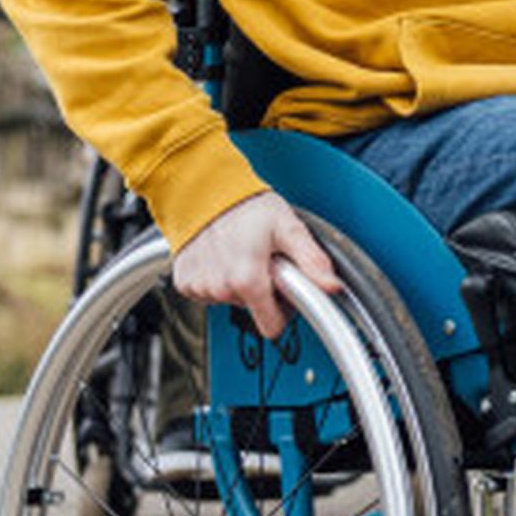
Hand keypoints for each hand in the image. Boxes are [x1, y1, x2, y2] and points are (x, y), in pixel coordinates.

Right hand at [171, 189, 341, 337]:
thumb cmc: (244, 205)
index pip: (272, 327)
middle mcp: (220, 288)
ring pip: (230, 301)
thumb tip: (331, 286)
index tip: (284, 286)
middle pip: (252, 311)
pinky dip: (216, 278)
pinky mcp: (184, 282)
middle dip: (262, 289)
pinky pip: (207, 292)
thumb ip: (311, 260)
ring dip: (238, 281)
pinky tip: (220, 256)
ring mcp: (200, 287)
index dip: (284, 310)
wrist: (204, 189)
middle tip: (263, 258)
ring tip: (241, 251)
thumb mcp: (287, 227)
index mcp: (247, 280)